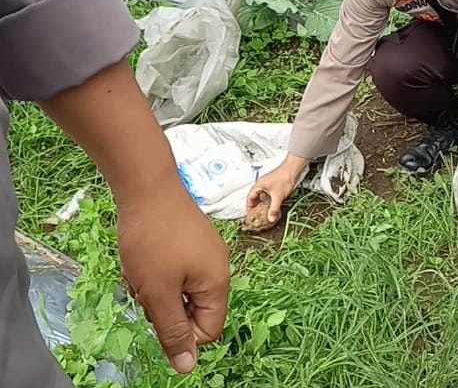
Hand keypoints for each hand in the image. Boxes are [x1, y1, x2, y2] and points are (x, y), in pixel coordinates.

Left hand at [118, 188, 229, 373]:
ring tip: (142, 271)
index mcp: (217, 282)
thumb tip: (187, 367)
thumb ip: (173, 331)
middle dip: (166, 307)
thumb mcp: (158, 293)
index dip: (180, 333)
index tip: (156, 314)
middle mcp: (218, 266)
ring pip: (183, 289)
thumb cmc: (153, 240)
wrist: (148, 186)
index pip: (208, 330)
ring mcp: (206, 249)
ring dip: (160, 289)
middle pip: (195, 309)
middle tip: (145, 289)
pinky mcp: (193, 238)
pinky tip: (145, 257)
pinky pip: (179, 269)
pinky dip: (160, 271)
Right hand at [247, 155, 308, 223]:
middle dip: (256, 207)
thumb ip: (274, 209)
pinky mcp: (275, 185)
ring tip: (265, 212)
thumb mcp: (278, 196)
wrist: (294, 169)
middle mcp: (262, 184)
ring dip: (263, 204)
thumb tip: (271, 218)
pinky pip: (269, 195)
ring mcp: (268, 184)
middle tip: (257, 215)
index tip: (251, 215)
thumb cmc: (285, 176)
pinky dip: (269, 201)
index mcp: (259, 185)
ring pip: (262, 196)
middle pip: (255, 198)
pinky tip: (274, 206)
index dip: (249, 207)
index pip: (249, 198)